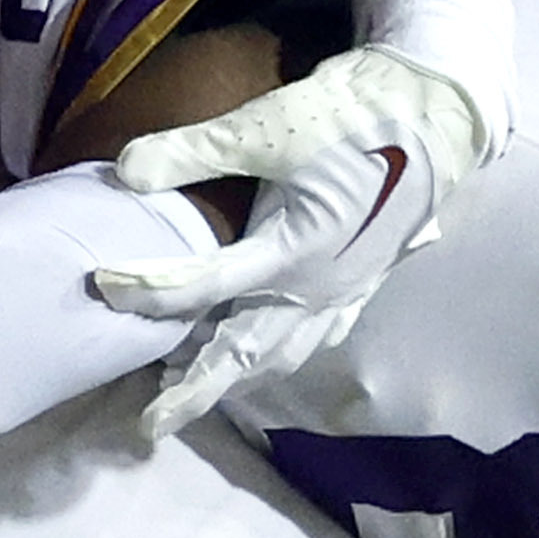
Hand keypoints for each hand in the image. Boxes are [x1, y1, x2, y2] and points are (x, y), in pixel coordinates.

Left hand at [93, 0, 513, 431]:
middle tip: (151, 424)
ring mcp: (347, 288)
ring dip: (239, 375)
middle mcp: (318, 287)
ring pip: (286, 353)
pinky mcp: (367, 276)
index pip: (202, 286)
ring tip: (198, 387)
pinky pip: (321, 334)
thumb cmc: (354, 115)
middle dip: (195, 391)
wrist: (438, 112)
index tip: (101, 288)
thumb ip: (192, 150)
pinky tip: (277, 354)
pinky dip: (288, 353)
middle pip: (245, 352)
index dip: (146, 290)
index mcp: (291, 254)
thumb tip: (124, 172)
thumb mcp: (267, 125)